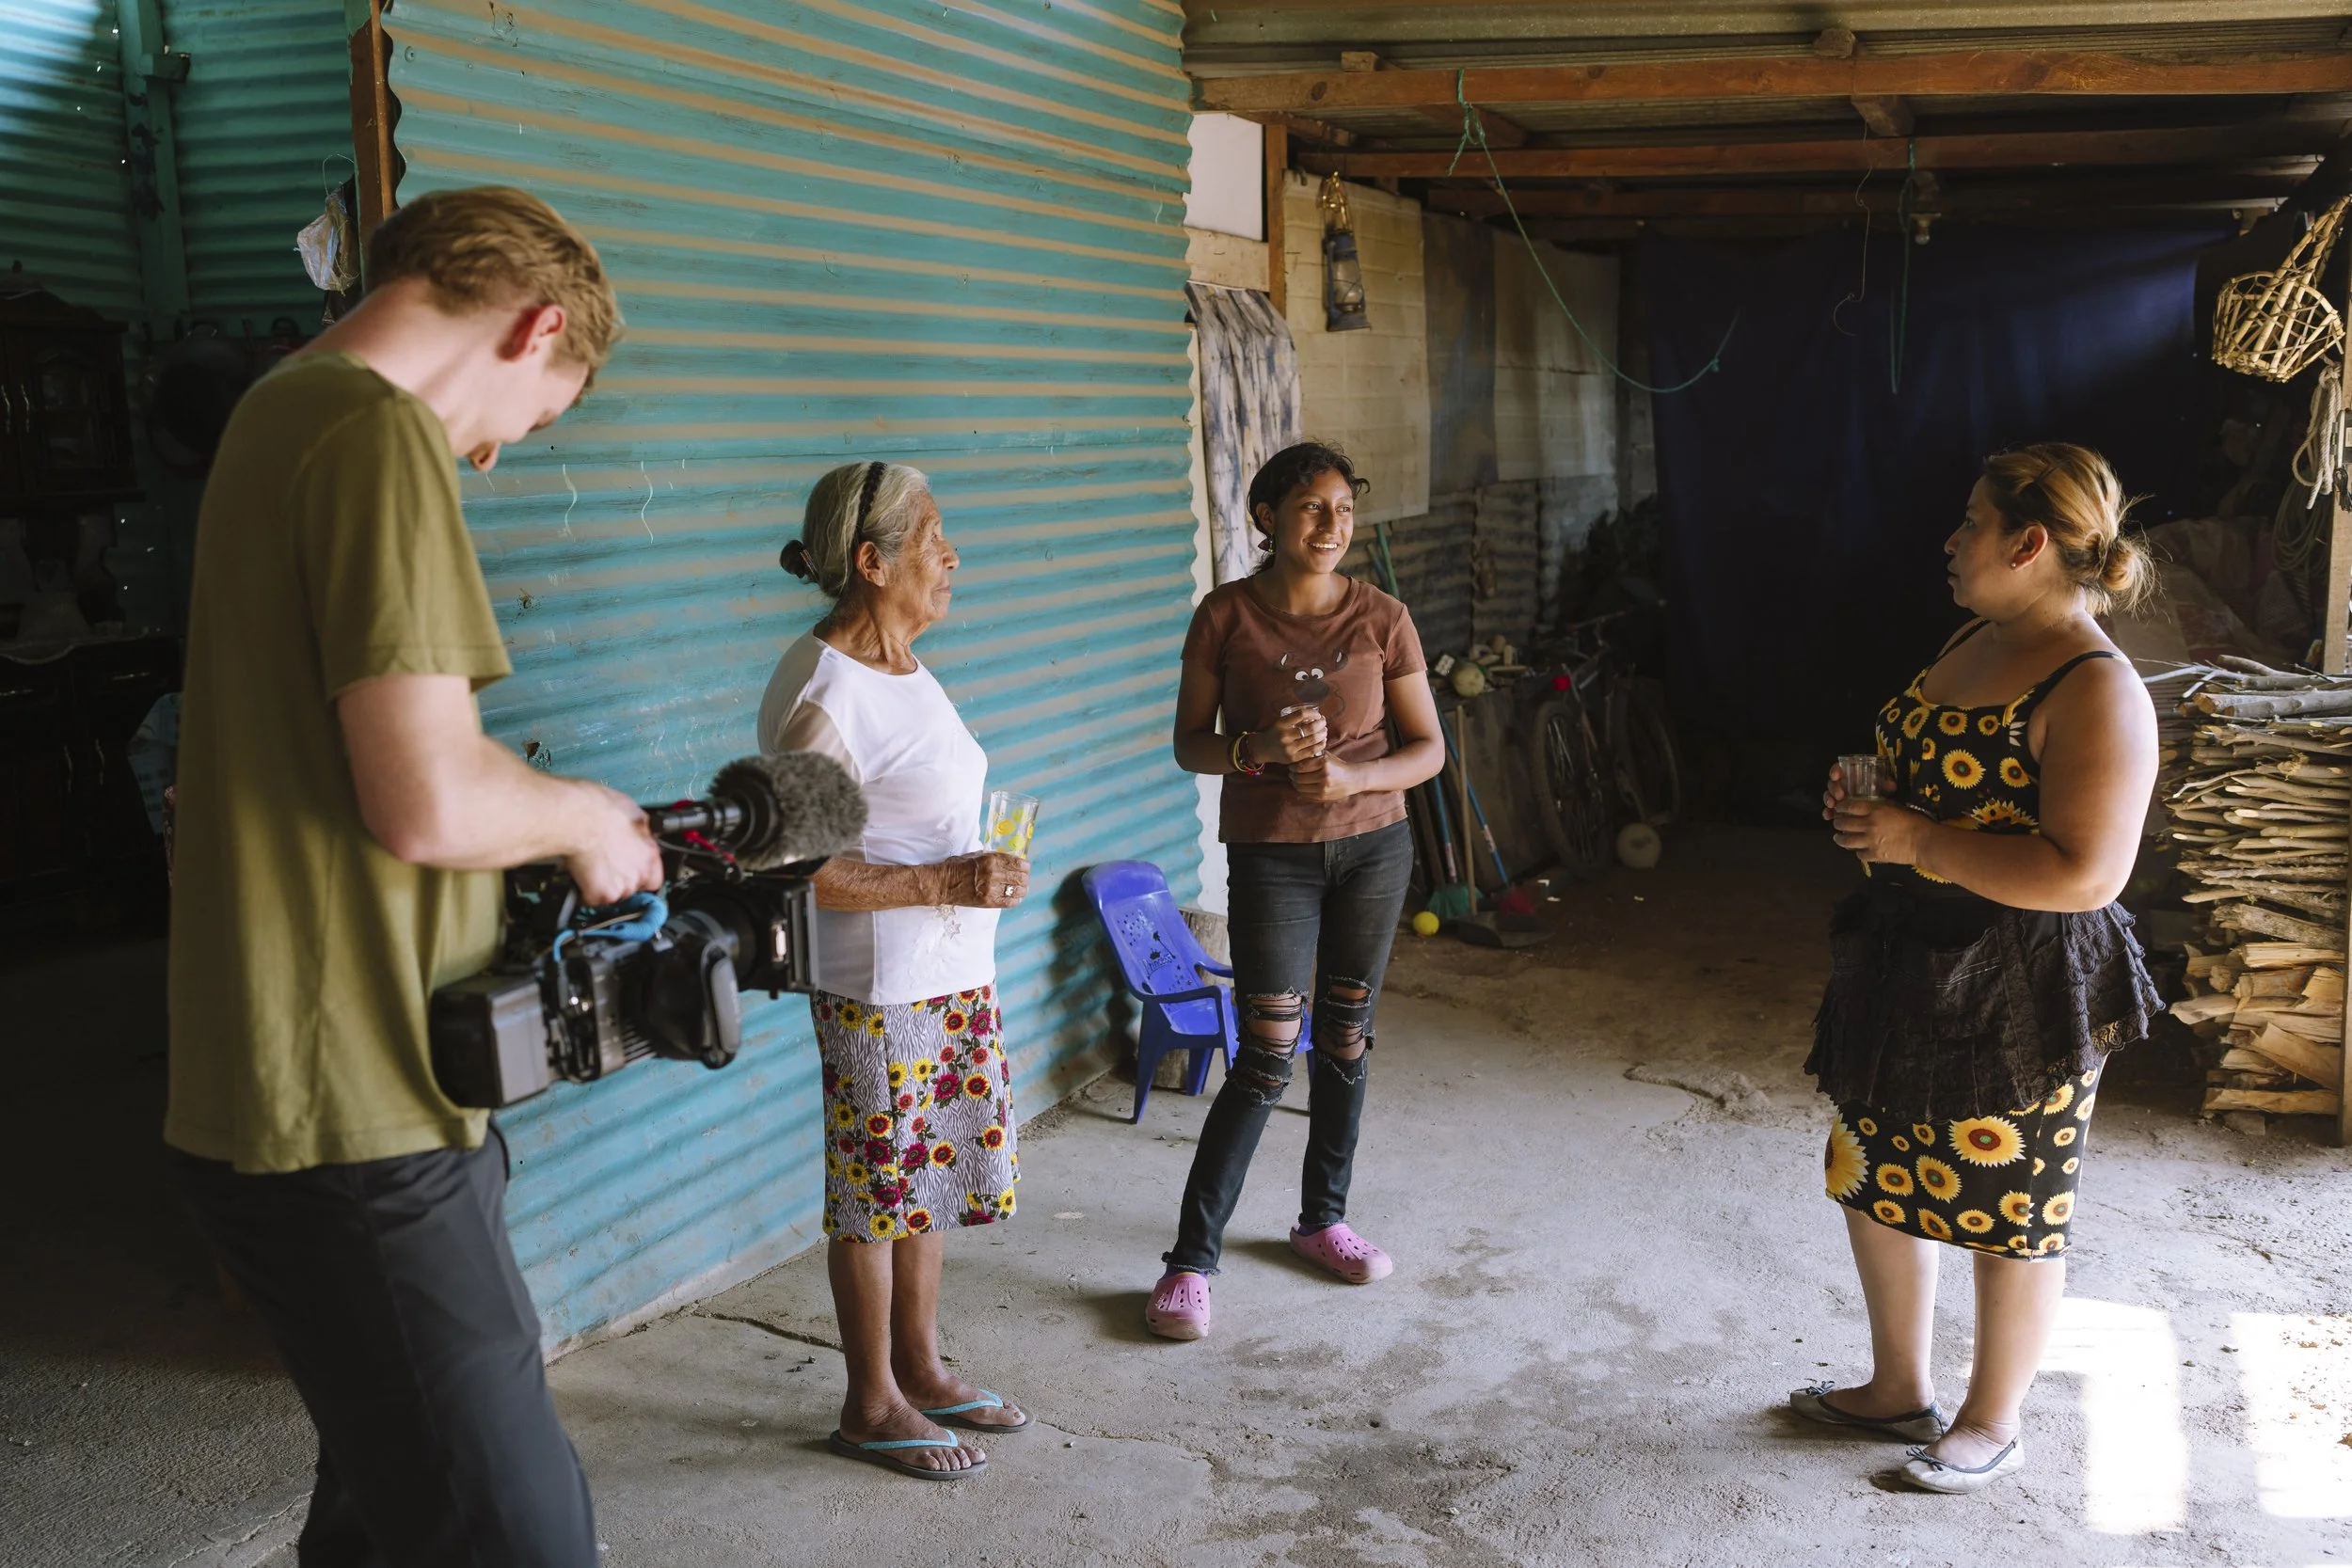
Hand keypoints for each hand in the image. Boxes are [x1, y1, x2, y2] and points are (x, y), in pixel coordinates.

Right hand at [564, 781, 665, 903]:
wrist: (580, 818)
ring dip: (602, 886)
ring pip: (613, 895)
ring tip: (590, 867)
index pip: (654, 880)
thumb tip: (640, 830)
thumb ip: (641, 831)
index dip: (639, 876)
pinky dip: (584, 891)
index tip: (628, 871)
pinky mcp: (601, 895)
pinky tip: (580, 875)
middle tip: (604, 865)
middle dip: (618, 880)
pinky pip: (592, 899)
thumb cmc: (602, 809)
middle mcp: (639, 874)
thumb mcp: (635, 814)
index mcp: (650, 855)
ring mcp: (621, 887)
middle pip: (631, 888)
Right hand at [941, 851, 1029, 908]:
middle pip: (1019, 877)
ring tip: (1022, 889)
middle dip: (1025, 878)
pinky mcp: (988, 902)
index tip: (1026, 867)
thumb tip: (1009, 860)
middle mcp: (993, 874)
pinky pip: (1009, 902)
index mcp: (991, 860)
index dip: (1024, 866)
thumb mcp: (976, 855)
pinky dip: (1016, 900)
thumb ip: (993, 857)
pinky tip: (1016, 898)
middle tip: (1025, 879)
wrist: (943, 883)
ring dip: (1022, 889)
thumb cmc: (957, 867)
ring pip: (1017, 890)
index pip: (1016, 863)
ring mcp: (991, 889)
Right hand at [1250, 706, 1326, 766]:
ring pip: (1313, 740)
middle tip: (1324, 722)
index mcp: (1281, 723)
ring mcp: (1289, 748)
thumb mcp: (1281, 722)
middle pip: (1310, 728)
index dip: (1313, 713)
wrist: (1263, 748)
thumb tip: (1316, 717)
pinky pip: (1312, 751)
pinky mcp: (1293, 758)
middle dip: (1321, 724)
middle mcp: (1284, 736)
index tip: (1318, 714)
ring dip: (1323, 734)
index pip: (1301, 714)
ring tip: (1324, 731)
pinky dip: (1320, 745)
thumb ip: (1295, 719)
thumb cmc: (1276, 733)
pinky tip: (1323, 741)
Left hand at [1289, 753, 1359, 802]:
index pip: (1301, 766)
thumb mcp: (1327, 757)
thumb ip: (1313, 756)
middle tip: (1291, 773)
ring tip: (1295, 779)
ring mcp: (1323, 787)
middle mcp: (1324, 776)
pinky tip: (1302, 786)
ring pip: (1300, 787)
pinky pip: (1305, 794)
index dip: (1293, 767)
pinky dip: (1301, 790)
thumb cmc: (1337, 766)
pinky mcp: (1323, 796)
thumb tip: (1296, 755)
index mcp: (1324, 763)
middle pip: (1299, 777)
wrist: (1352, 779)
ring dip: (1295, 783)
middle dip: (1292, 775)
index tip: (1291, 765)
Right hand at [1820, 759, 1885, 818]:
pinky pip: (1829, 809)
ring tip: (1832, 805)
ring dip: (1828, 800)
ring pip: (1829, 796)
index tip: (1836, 776)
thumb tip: (1891, 785)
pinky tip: (1828, 816)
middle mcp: (1843, 785)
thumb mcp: (1884, 786)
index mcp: (1851, 776)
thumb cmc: (1879, 792)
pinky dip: (1827, 812)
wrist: (1880, 810)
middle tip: (1840, 796)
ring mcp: (1839, 797)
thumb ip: (1887, 784)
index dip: (1835, 771)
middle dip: (1833, 789)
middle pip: (1832, 783)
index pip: (1839, 769)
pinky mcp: (1837, 808)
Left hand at [1832, 795, 1933, 864]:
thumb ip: (1881, 805)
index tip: (1837, 808)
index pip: (1850, 806)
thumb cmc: (1914, 821)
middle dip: (1837, 822)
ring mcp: (1870, 841)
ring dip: (1840, 839)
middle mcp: (1869, 825)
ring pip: (1846, 840)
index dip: (1840, 806)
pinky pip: (1859, 854)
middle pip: (1843, 823)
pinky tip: (1859, 850)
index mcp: (1875, 810)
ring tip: (1838, 838)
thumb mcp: (1897, 806)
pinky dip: (1858, 852)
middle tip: (1837, 823)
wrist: (1924, 841)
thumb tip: (1871, 804)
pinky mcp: (1875, 855)